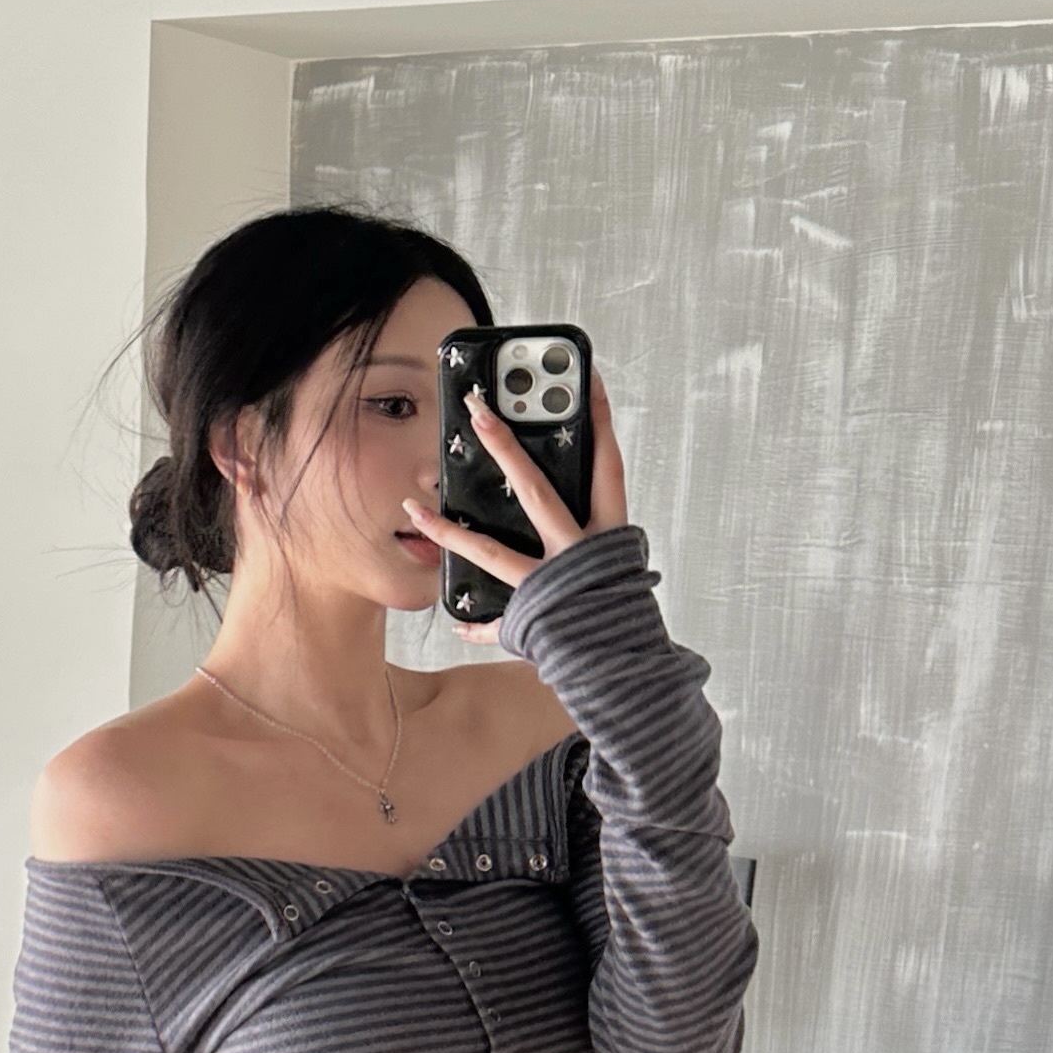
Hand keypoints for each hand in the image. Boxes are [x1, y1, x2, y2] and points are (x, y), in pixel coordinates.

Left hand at [403, 370, 627, 639]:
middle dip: (507, 447)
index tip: (585, 378)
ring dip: (449, 530)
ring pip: (492, 551)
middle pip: (539, 489)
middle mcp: (580, 553)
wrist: (636, 674)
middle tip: (479, 409)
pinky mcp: (533, 620)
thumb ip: (593, 536)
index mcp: (609, 534)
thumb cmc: (627, 617)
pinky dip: (475, 623)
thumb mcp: (619, 566)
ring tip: (416, 509)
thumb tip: (563, 505)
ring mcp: (552, 585)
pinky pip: (494, 620)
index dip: (599, 419)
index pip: (607, 464)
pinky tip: (453, 621)